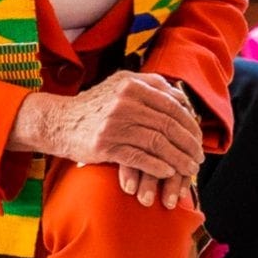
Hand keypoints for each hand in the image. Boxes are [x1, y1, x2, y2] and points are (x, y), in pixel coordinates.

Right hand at [11, 74, 203, 206]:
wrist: (58, 122)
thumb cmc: (94, 106)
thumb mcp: (119, 85)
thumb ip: (150, 85)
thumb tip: (182, 96)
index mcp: (132, 84)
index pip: (172, 105)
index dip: (190, 124)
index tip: (199, 138)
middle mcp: (124, 101)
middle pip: (168, 125)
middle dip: (188, 144)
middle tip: (198, 157)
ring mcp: (114, 123)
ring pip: (157, 143)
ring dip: (178, 159)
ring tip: (189, 169)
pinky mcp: (105, 145)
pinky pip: (139, 157)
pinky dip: (157, 167)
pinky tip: (168, 173)